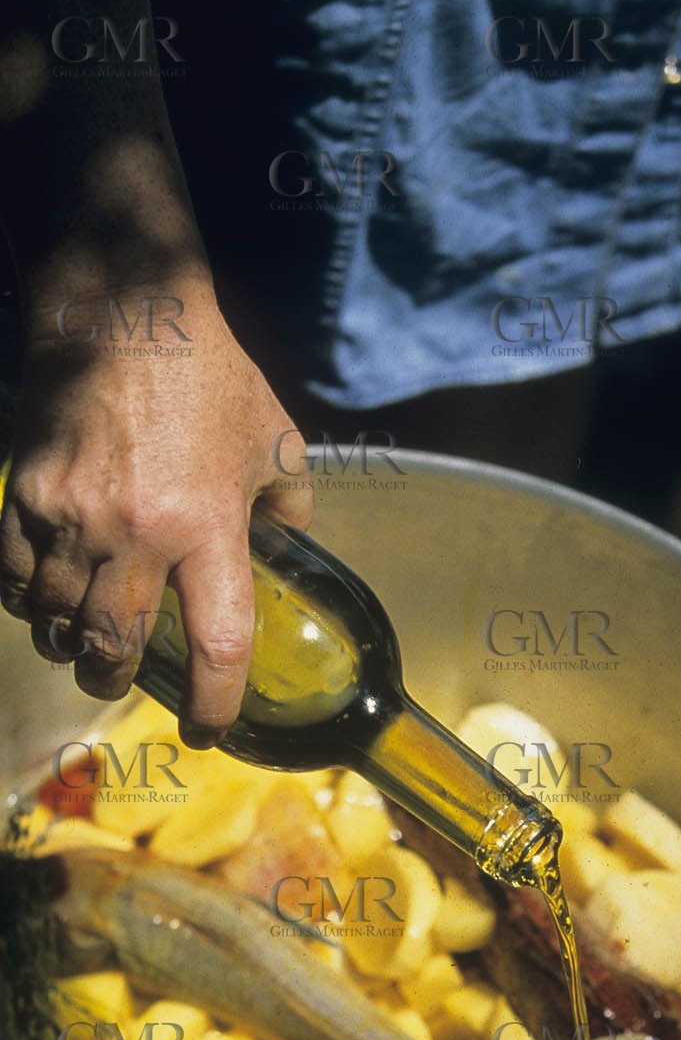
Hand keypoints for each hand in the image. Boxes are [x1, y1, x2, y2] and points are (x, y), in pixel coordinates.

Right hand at [0, 287, 312, 745]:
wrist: (122, 307)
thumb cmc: (208, 375)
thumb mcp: (277, 442)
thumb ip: (288, 509)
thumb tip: (292, 552)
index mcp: (210, 525)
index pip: (217, 644)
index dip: (215, 704)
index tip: (211, 732)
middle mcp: (139, 531)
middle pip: (118, 648)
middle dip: (119, 680)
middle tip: (122, 681)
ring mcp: (74, 514)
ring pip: (59, 622)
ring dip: (70, 646)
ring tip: (82, 644)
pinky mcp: (25, 493)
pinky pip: (15, 579)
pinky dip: (28, 604)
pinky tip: (43, 600)